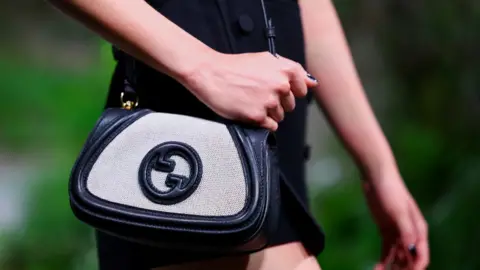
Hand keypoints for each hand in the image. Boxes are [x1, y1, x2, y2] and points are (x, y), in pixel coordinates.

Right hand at [180, 51, 317, 130]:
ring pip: (280, 116)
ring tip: (250, 100)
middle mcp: (281, 85)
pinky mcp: (258, 116)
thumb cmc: (234, 67)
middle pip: (290, 104)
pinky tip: (249, 110)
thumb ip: (291, 71)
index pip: (302, 88)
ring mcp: (270, 102)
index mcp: (285, 69)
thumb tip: (312, 83)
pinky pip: (270, 126)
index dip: (291, 91)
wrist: (210, 74)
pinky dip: (261, 122)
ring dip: (268, 112)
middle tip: (257, 93)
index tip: (277, 90)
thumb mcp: (265, 60)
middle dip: (277, 102)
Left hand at [362, 171, 428, 269]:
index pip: (421, 255)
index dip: (416, 268)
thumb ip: (406, 229)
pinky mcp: (385, 231)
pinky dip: (384, 261)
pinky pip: (387, 251)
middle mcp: (411, 234)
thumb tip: (411, 247)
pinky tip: (377, 268)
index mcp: (419, 229)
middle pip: (410, 259)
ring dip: (394, 268)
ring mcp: (398, 233)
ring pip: (399, 257)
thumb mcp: (398, 211)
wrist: (376, 178)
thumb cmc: (391, 191)